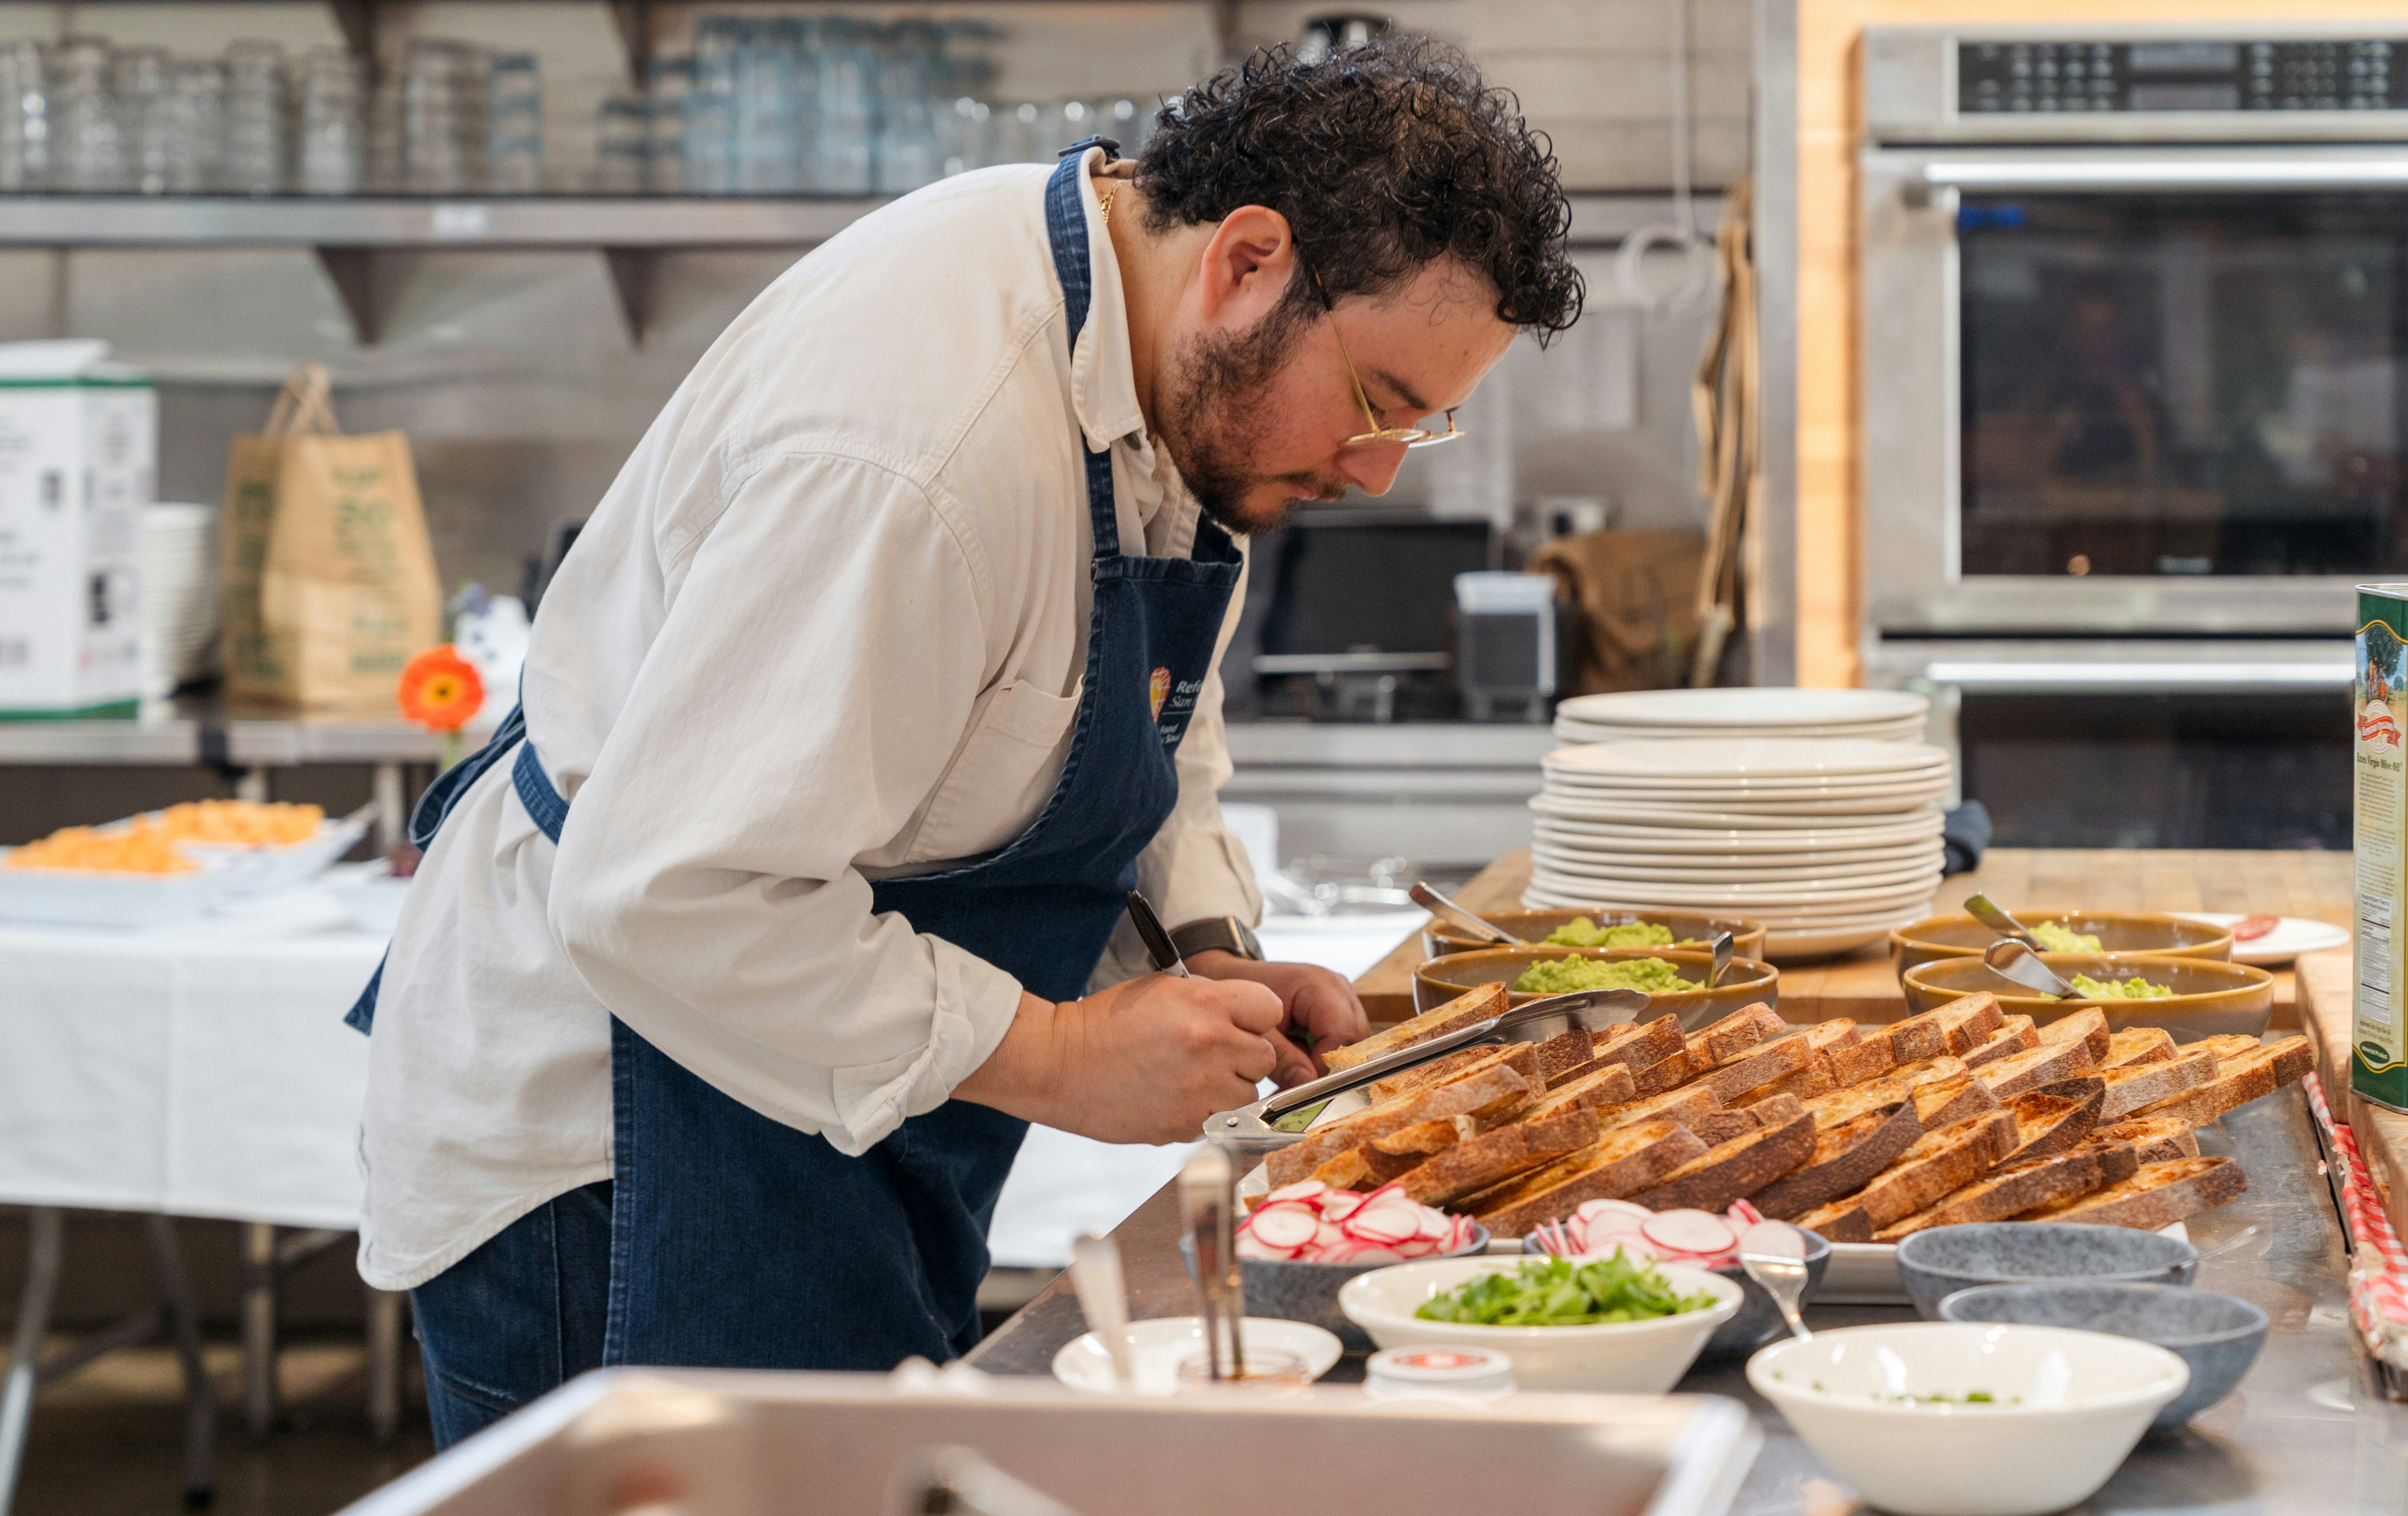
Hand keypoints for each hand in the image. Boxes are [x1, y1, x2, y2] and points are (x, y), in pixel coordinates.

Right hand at [954, 976, 1285, 1144]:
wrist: (1060, 1064)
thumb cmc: (1107, 1023)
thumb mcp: (1162, 990)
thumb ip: (1211, 999)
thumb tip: (1247, 1018)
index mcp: (1205, 1003)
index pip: (1270, 1009)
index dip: (1256, 1016)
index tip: (1240, 1022)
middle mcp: (1210, 1045)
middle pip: (1265, 1056)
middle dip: (1243, 1055)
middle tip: (1212, 1053)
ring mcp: (1200, 1090)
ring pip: (1248, 1095)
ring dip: (1229, 1088)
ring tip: (1191, 1077)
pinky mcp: (1185, 1125)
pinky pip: (1221, 1121)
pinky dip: (1206, 1113)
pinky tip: (1174, 1097)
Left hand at [1188, 952, 1369, 1086]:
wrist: (1236, 980)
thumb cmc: (1243, 999)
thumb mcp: (1257, 1029)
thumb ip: (1280, 1057)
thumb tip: (1306, 1082)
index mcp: (1319, 985)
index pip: (1341, 1031)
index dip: (1327, 1062)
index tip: (1306, 1084)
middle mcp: (1338, 989)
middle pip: (1355, 1039)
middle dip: (1333, 1066)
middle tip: (1303, 1083)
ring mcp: (1343, 999)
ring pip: (1355, 1044)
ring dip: (1331, 1062)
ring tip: (1301, 1069)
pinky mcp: (1340, 1012)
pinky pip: (1346, 1042)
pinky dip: (1327, 1056)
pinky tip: (1305, 1059)